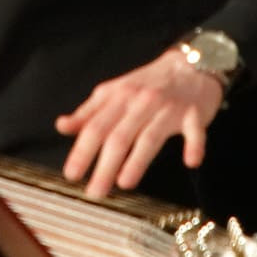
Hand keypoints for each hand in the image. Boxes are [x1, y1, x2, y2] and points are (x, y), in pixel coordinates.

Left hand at [56, 45, 227, 197]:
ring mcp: (168, 108)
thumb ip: (89, 112)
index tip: (72, 174)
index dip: (82, 151)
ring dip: (137, 161)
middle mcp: (141, 102)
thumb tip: (62, 126)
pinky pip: (194, 131)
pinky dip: (194, 145)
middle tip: (94, 192)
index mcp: (118, 97)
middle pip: (119, 136)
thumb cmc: (147, 83)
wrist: (189, 64)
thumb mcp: (114, 92)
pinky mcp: (194, 114)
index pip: (95, 127)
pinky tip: (190, 161)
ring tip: (124, 183)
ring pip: (150, 136)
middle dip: (104, 165)